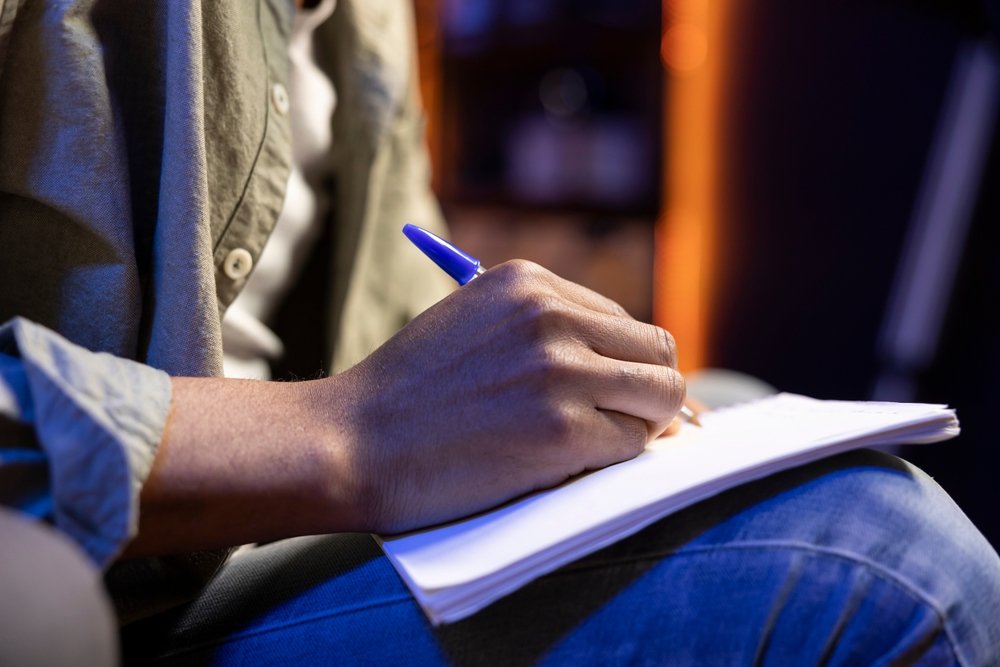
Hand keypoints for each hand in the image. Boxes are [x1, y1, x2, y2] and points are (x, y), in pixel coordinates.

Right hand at [127, 261, 683, 555]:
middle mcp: (551, 315)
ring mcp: (559, 371)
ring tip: (593, 442)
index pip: (624, 321)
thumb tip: (623, 361)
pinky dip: (612, 460)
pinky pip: (633, 445)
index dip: (625, 365)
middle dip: (648, 393)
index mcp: (529, 282)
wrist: (350, 442)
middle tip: (619, 424)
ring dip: (639, 426)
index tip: (615, 396)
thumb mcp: (474, 324)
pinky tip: (566, 462)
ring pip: (663, 395)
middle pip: (658, 351)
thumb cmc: (407, 394)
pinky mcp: (562, 431)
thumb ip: (543, 329)